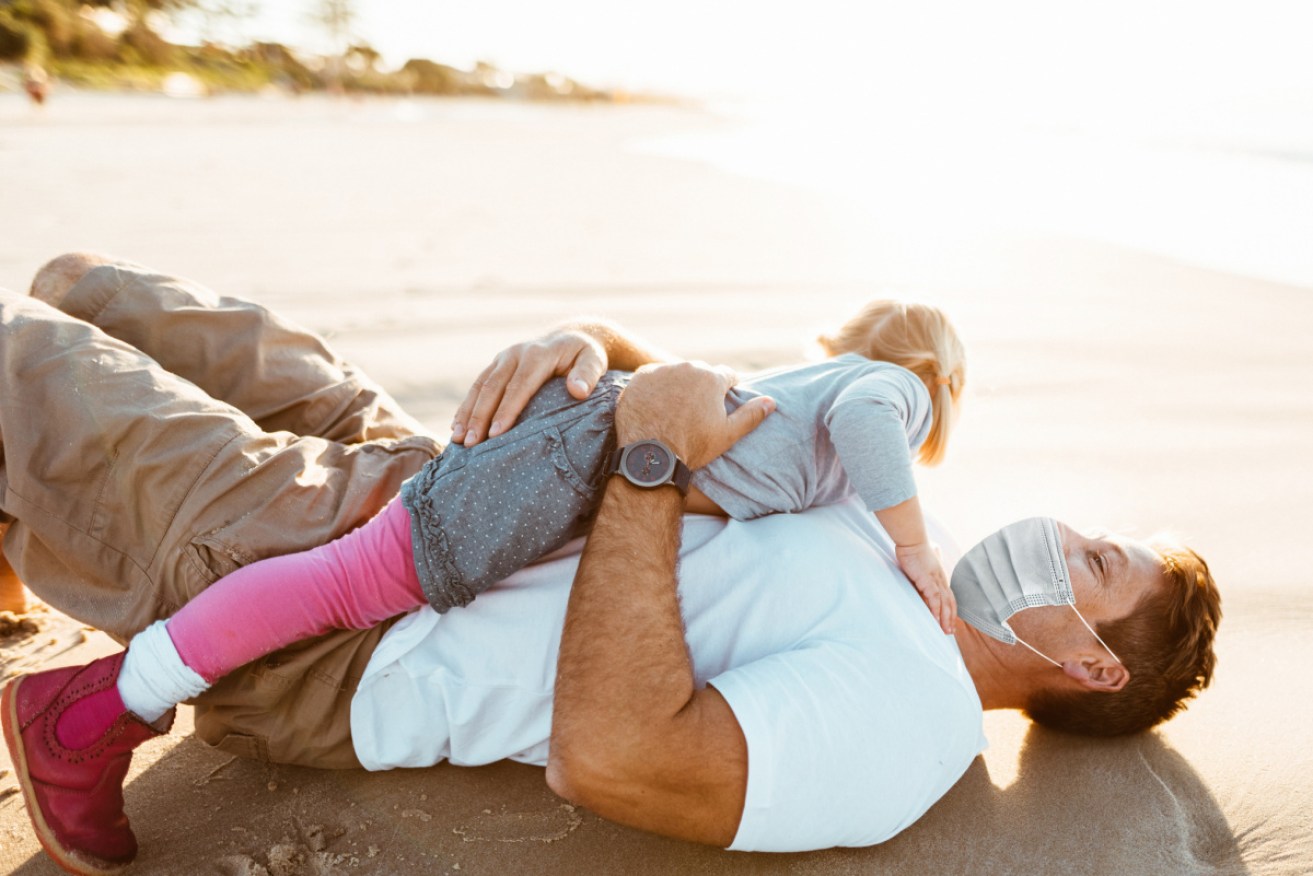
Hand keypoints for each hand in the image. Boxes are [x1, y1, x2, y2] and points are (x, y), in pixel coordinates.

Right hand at [452, 329, 607, 445]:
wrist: (570, 337)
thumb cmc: (585, 356)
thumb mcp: (594, 360)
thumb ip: (588, 374)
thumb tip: (578, 391)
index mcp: (538, 354)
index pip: (520, 385)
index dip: (507, 410)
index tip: (496, 434)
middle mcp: (516, 353)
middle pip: (493, 387)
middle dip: (480, 416)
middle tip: (470, 444)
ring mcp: (503, 358)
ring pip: (479, 386)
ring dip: (467, 413)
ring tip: (457, 439)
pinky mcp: (496, 365)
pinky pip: (477, 386)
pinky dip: (466, 407)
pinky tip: (456, 427)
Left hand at [616, 362, 774, 469]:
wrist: (650, 456)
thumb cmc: (692, 447)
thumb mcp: (727, 434)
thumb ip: (751, 415)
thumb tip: (771, 402)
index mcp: (712, 378)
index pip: (728, 376)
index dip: (727, 390)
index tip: (722, 403)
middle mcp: (687, 367)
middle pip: (701, 373)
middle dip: (702, 387)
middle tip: (696, 411)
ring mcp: (661, 370)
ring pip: (676, 374)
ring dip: (678, 386)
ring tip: (673, 411)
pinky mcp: (639, 378)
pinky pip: (653, 378)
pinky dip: (655, 389)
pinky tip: (655, 407)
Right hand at [894, 542, 956, 634]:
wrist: (912, 540)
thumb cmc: (915, 547)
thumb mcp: (925, 558)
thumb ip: (928, 563)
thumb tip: (930, 558)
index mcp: (939, 576)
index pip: (948, 596)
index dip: (950, 609)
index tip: (949, 620)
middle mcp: (941, 580)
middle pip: (950, 602)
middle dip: (950, 618)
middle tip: (950, 632)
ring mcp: (936, 581)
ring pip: (944, 604)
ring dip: (945, 618)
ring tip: (944, 631)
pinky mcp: (928, 581)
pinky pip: (935, 599)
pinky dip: (936, 611)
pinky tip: (935, 620)